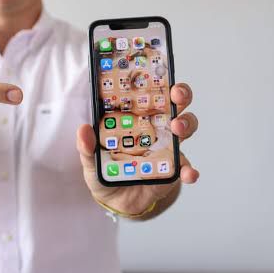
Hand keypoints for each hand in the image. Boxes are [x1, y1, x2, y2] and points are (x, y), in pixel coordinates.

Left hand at [76, 83, 198, 215]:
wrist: (118, 202)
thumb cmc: (107, 173)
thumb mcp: (92, 160)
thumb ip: (86, 147)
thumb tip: (83, 130)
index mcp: (136, 118)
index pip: (150, 93)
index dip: (157, 78)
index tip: (159, 70)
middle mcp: (157, 127)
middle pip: (175, 103)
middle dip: (180, 93)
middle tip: (175, 95)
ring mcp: (168, 146)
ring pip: (186, 127)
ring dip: (186, 123)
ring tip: (177, 128)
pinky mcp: (175, 169)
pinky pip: (187, 167)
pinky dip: (190, 169)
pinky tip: (188, 173)